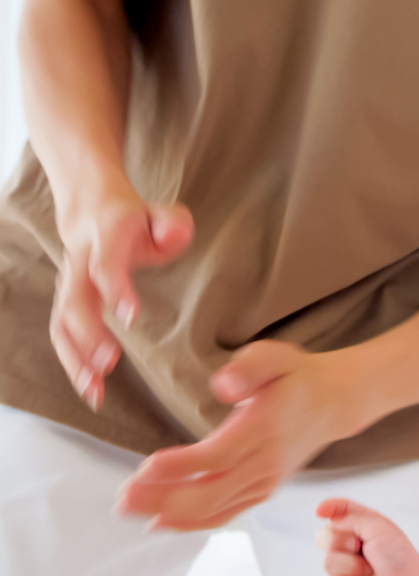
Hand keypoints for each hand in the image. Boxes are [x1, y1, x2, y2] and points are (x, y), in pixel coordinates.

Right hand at [48, 182, 192, 409]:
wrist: (92, 210)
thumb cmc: (137, 221)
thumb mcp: (161, 214)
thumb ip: (172, 225)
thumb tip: (174, 235)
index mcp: (106, 237)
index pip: (105, 263)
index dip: (115, 288)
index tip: (131, 317)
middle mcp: (80, 262)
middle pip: (75, 299)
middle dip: (88, 333)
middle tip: (108, 363)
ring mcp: (69, 284)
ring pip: (61, 323)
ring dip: (75, 359)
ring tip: (95, 390)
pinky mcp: (66, 304)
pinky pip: (63, 336)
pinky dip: (73, 365)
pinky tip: (92, 390)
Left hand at [118, 340, 376, 530]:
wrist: (335, 403)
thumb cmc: (298, 377)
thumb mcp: (276, 356)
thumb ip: (249, 367)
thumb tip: (223, 385)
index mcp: (266, 428)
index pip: (219, 455)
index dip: (181, 466)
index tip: (144, 468)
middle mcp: (267, 462)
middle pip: (211, 491)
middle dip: (163, 499)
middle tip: (123, 498)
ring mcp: (265, 481)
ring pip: (214, 508)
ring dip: (169, 513)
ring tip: (128, 508)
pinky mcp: (262, 491)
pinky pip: (225, 515)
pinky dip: (192, 523)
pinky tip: (161, 522)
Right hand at [316, 498, 418, 575]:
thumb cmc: (399, 557)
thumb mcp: (378, 527)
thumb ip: (351, 517)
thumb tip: (328, 517)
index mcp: (361, 524)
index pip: (339, 510)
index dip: (328, 507)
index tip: (320, 511)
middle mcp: (349, 542)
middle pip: (324, 535)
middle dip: (342, 540)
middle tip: (363, 547)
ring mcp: (343, 563)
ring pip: (327, 559)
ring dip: (350, 562)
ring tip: (368, 568)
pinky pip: (329, 572)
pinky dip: (348, 572)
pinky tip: (362, 575)